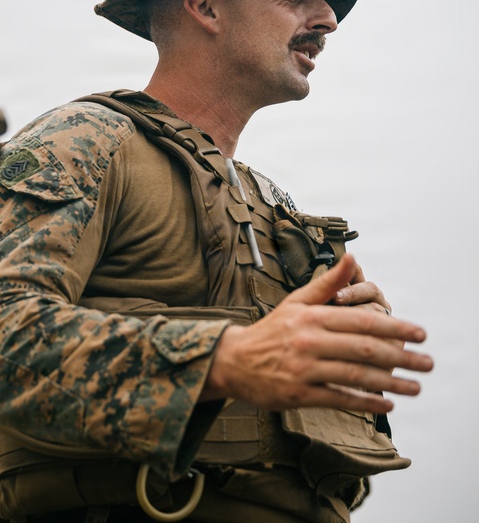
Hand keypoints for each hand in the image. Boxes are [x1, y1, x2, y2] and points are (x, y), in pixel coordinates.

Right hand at [202, 254, 432, 413]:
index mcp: (311, 317)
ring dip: (392, 383)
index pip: (361, 321)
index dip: (395, 327)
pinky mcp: (300, 394)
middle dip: (402, 356)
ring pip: (356, 376)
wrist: (232, 360)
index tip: (421, 334)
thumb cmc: (271, 331)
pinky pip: (340, 398)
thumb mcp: (296, 302)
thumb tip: (352, 257)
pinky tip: (387, 404)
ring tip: (416, 387)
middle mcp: (309, 342)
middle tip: (428, 363)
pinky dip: (366, 402)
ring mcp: (304, 369)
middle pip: (364, 349)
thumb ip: (327, 283)